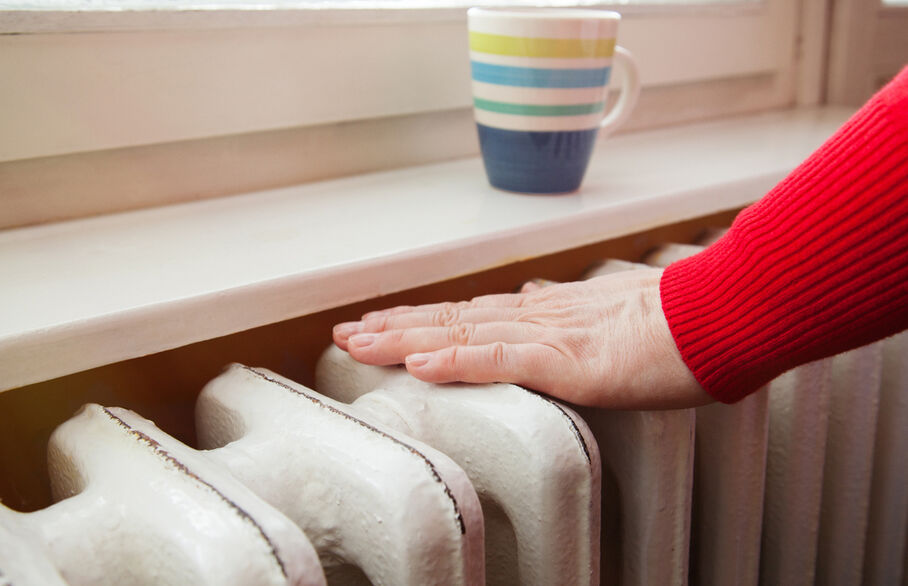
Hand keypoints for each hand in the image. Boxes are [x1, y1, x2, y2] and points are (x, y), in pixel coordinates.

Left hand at [333, 268, 711, 408]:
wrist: (722, 314)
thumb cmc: (679, 319)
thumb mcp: (614, 314)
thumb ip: (568, 312)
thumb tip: (534, 298)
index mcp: (549, 311)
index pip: (472, 314)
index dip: (425, 319)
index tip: (385, 323)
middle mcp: (539, 315)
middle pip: (453, 318)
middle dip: (395, 325)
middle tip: (346, 332)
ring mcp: (551, 334)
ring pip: (464, 332)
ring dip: (406, 337)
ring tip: (358, 343)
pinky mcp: (570, 359)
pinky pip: (503, 358)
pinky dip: (458, 359)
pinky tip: (420, 363)